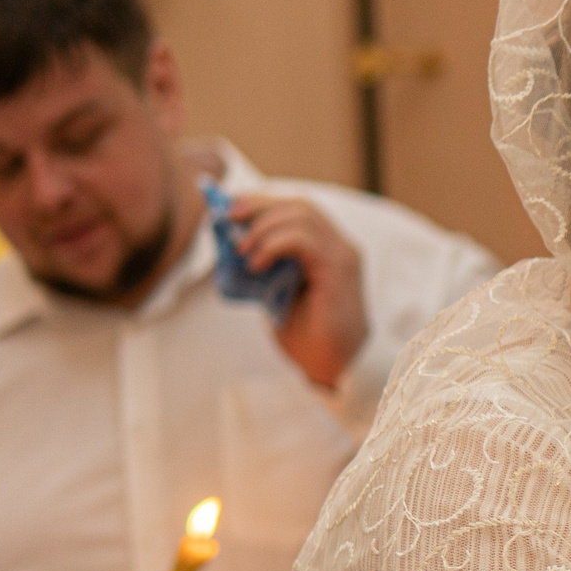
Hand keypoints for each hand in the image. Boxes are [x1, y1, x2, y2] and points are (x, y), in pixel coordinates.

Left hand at [228, 192, 368, 388]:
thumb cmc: (308, 336)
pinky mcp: (339, 269)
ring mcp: (342, 255)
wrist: (334, 368)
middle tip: (228, 218)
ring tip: (241, 249)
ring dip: (263, 226)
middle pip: (299, 204)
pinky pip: (304, 239)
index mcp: (328, 249)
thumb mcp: (278, 292)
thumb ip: (266, 267)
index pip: (298, 209)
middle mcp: (340, 246)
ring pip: (302, 215)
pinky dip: (274, 244)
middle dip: (258, 205)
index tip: (230, 209)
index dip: (263, 202)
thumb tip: (232, 243)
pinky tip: (256, 263)